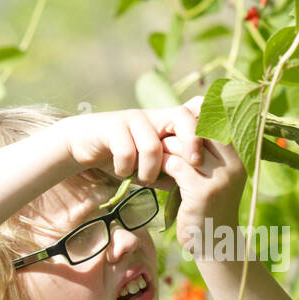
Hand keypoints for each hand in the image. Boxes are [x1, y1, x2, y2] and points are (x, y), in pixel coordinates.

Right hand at [59, 97, 203, 190]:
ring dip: (149, 170)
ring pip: (153, 145)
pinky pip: (126, 151)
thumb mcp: (152, 167)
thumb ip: (173, 172)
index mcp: (168, 124)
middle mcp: (154, 116)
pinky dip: (126, 168)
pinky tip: (122, 174)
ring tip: (144, 181)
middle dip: (192, 142)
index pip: (196, 113)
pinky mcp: (112, 126)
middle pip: (183, 116)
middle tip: (194, 165)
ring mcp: (133, 118)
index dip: (208, 129)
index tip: (214, 155)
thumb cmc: (124, 158)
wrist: (84, 145)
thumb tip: (198, 185)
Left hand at [159, 125, 247, 258]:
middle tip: (163, 143)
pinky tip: (154, 173)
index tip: (176, 129)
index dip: (193, 117)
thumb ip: (207, 149)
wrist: (215, 244)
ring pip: (184, 145)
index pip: (217, 119)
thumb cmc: (210, 207)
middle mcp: (234, 164)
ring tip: (157, 158)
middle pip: (200, 127)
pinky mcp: (202, 192)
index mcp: (239, 156)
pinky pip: (175, 164)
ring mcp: (220, 178)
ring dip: (165, 149)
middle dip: (176, 131)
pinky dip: (161, 165)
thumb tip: (189, 111)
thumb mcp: (215, 175)